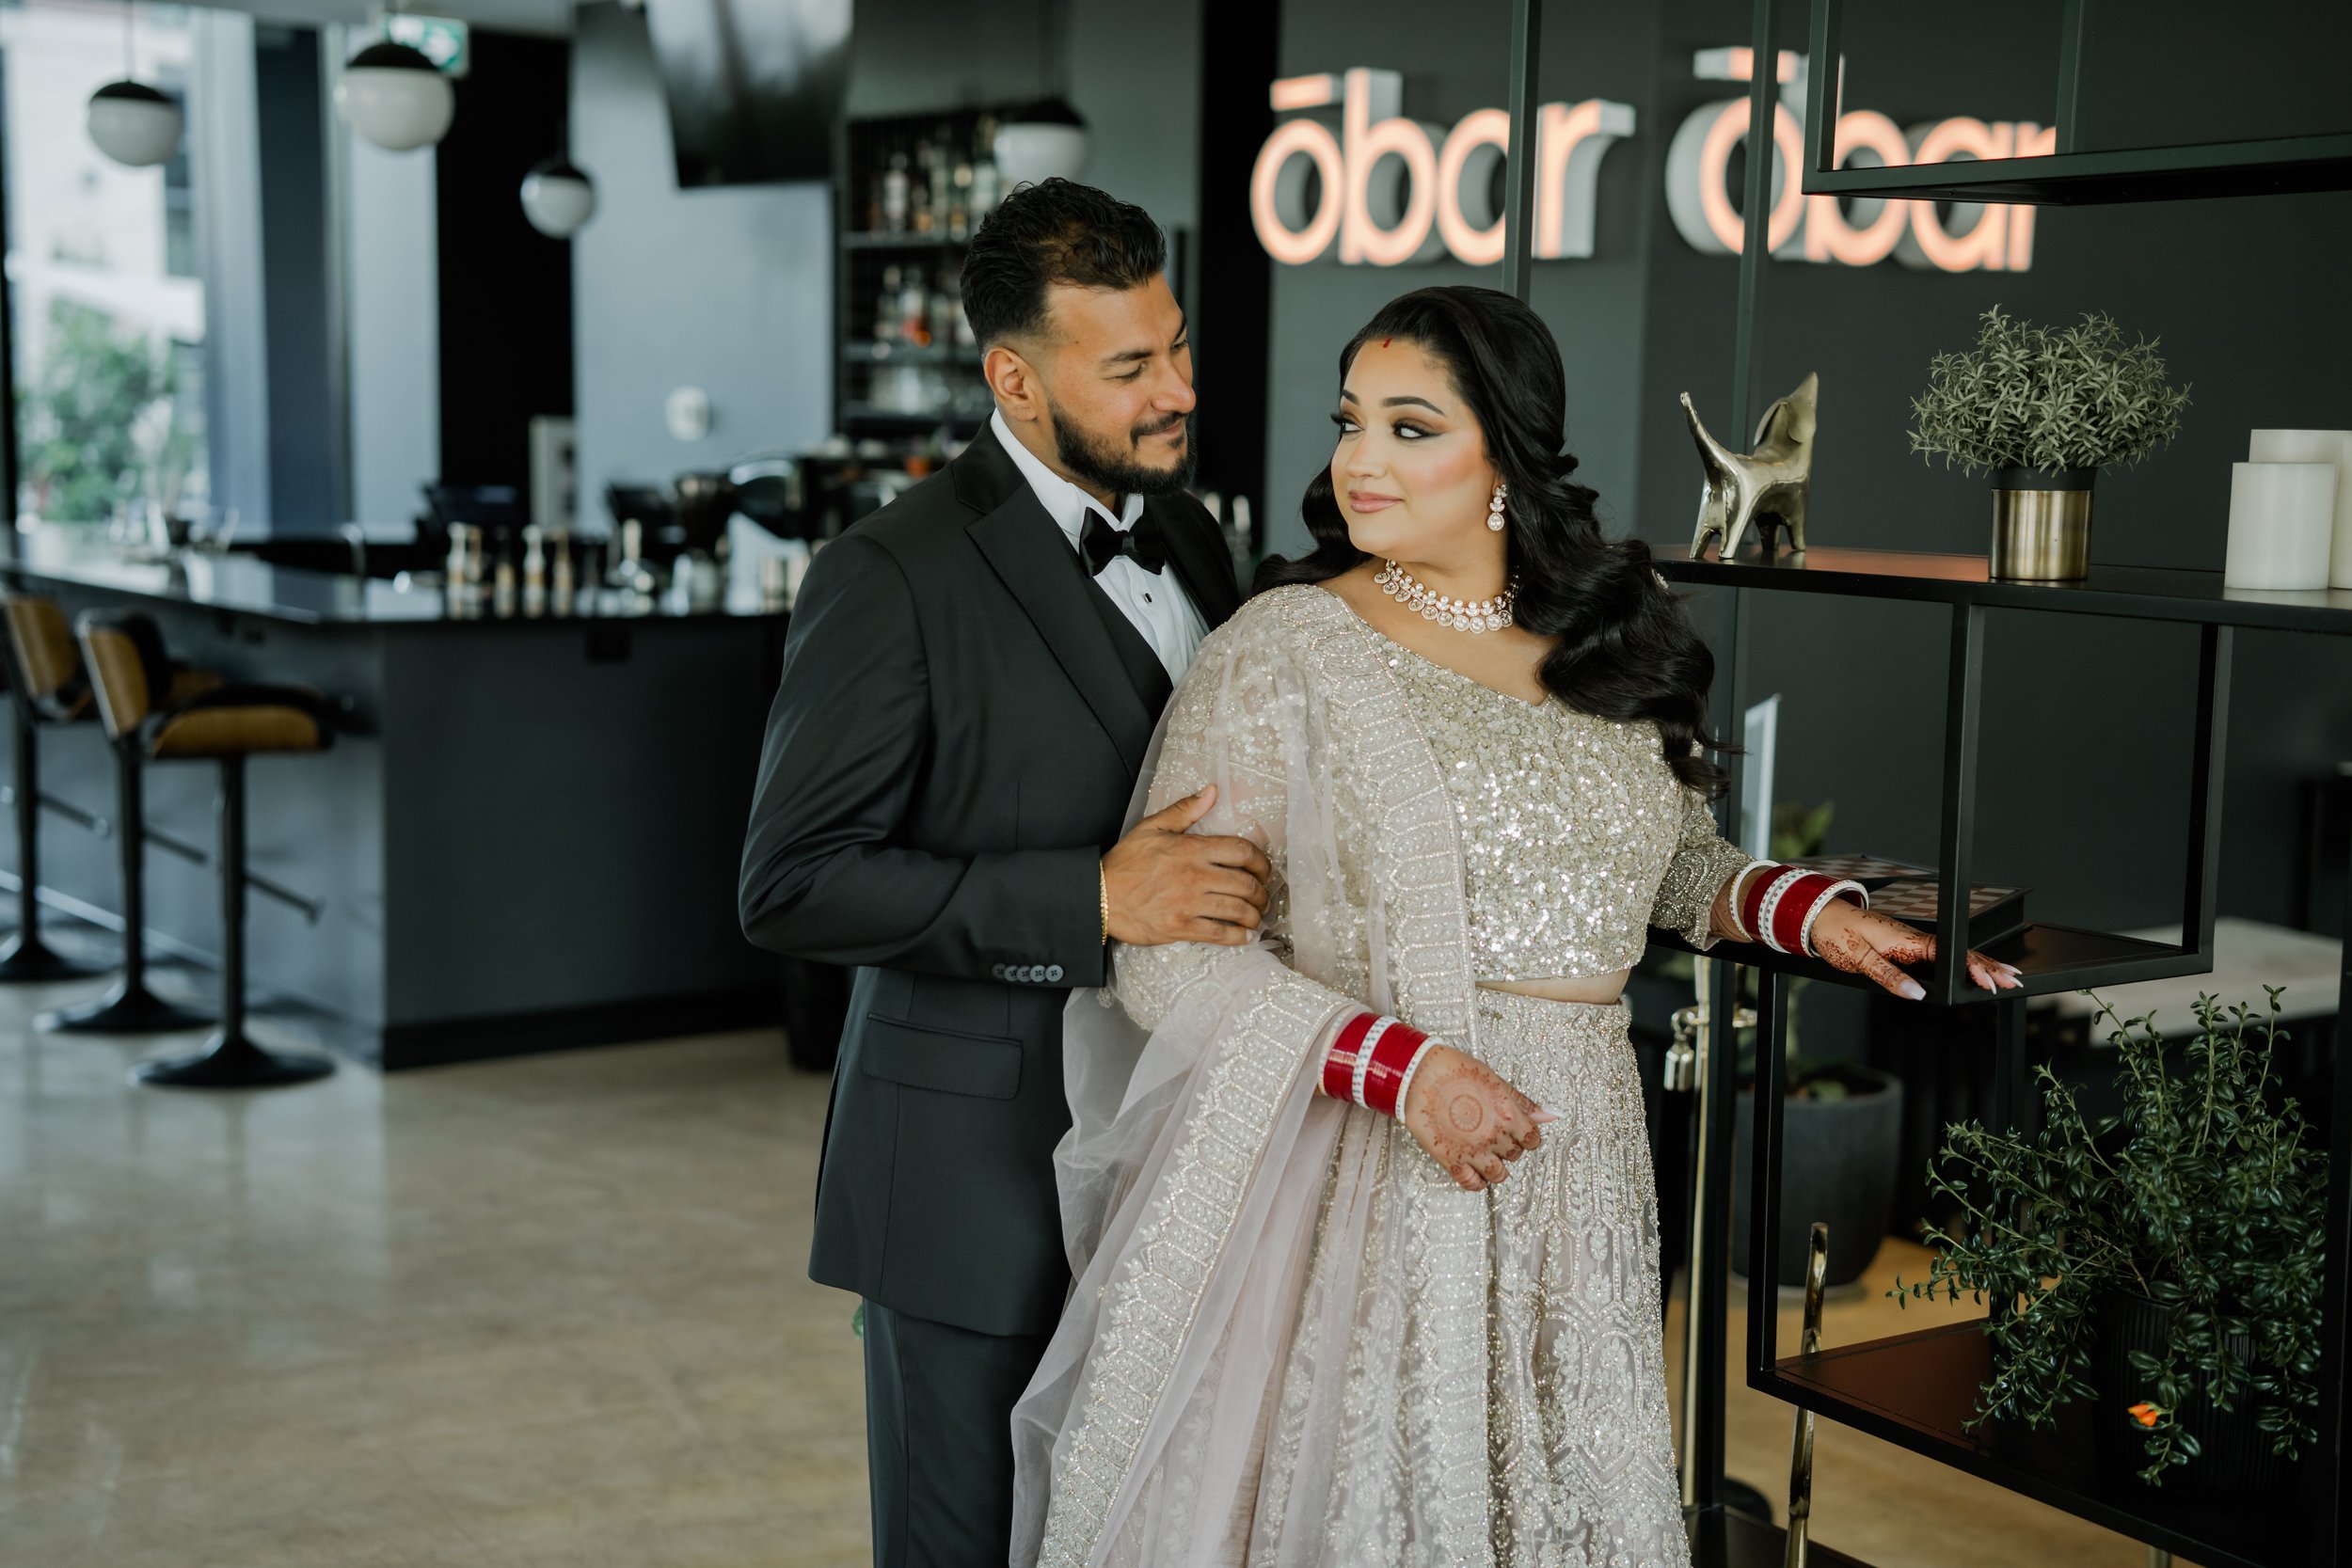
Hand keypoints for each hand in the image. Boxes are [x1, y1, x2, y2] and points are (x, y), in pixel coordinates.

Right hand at [1102, 785, 1272, 946]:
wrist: (1099, 896)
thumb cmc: (1125, 862)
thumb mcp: (1152, 827)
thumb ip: (1185, 809)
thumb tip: (1212, 791)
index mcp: (1191, 849)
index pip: (1242, 851)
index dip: (1261, 862)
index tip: (1264, 870)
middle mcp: (1195, 875)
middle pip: (1246, 883)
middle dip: (1262, 892)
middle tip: (1263, 897)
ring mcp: (1189, 903)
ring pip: (1237, 910)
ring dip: (1254, 915)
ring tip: (1256, 916)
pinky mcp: (1181, 927)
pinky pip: (1219, 934)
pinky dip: (1238, 936)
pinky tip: (1244, 935)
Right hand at [1398, 1045, 1553, 1192]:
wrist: (1416, 1075)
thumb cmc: (1451, 1070)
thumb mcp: (1494, 1080)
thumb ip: (1522, 1102)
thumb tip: (1549, 1114)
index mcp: (1508, 1115)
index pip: (1532, 1139)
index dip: (1527, 1136)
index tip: (1521, 1134)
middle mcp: (1493, 1136)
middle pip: (1515, 1155)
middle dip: (1509, 1147)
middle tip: (1497, 1136)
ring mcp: (1473, 1150)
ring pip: (1497, 1174)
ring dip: (1496, 1167)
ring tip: (1487, 1156)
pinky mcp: (1451, 1159)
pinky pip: (1471, 1183)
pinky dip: (1476, 1182)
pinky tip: (1474, 1172)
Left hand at [1807, 900, 2022, 998]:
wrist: (1819, 916)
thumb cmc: (1837, 934)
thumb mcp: (1859, 959)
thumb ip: (1889, 976)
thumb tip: (1918, 995)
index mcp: (1907, 941)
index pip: (1950, 955)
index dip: (1974, 968)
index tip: (1992, 982)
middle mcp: (1914, 940)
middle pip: (1959, 954)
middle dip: (1989, 967)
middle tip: (2015, 981)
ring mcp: (1911, 943)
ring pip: (1953, 954)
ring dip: (1979, 965)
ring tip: (2004, 977)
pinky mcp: (1905, 946)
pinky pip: (1940, 955)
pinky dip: (1961, 962)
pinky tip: (1971, 970)